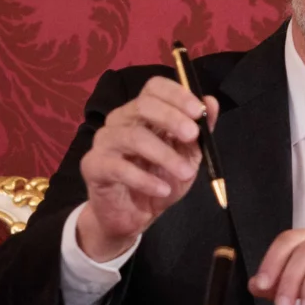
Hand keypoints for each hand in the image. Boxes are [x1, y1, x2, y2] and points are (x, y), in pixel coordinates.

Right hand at [75, 77, 217, 260]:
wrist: (132, 217)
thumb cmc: (159, 180)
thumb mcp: (188, 157)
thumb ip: (200, 130)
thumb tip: (211, 103)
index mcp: (144, 112)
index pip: (154, 87)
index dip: (177, 94)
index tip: (198, 111)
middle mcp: (121, 120)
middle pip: (142, 104)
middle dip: (171, 118)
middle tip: (192, 136)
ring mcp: (104, 141)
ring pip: (133, 136)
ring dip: (164, 154)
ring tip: (186, 173)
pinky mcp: (93, 165)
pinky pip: (118, 167)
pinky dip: (145, 179)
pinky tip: (162, 189)